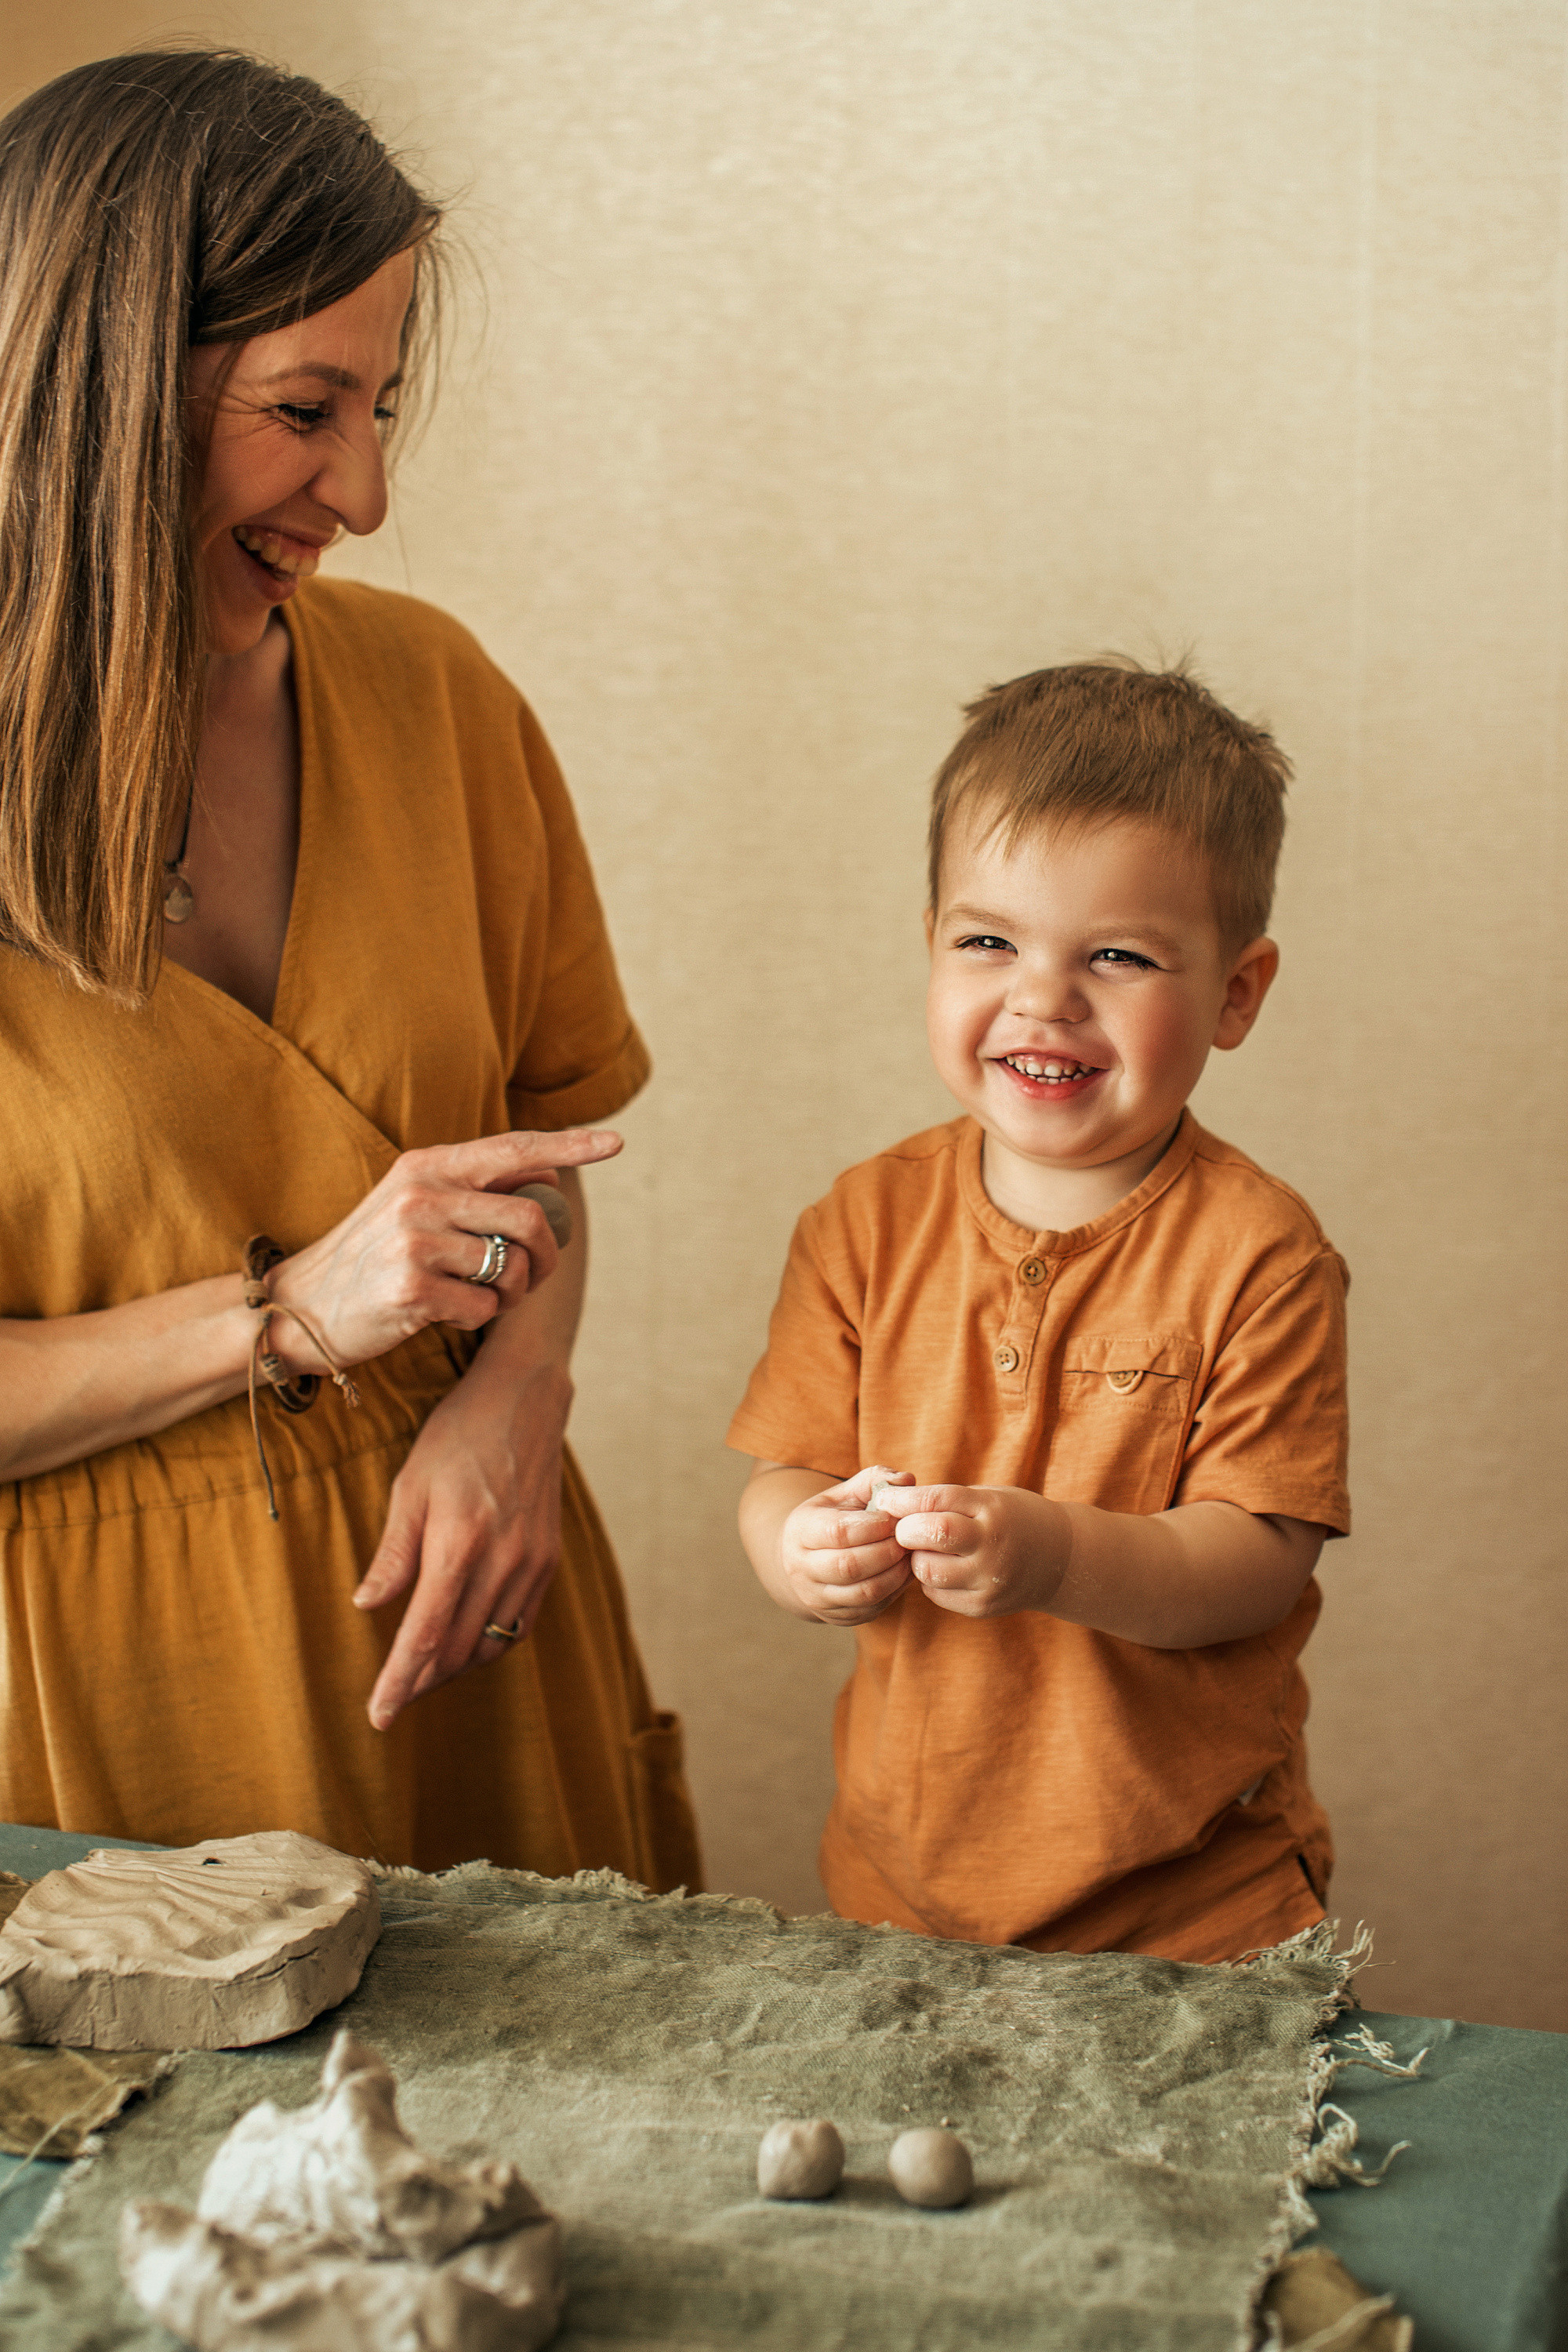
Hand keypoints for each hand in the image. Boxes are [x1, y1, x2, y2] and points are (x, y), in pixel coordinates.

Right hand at [266, 1128, 619, 1372]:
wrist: (300, 1307)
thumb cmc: (372, 1258)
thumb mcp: (413, 1205)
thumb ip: (473, 1189)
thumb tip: (550, 1180)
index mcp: (427, 1166)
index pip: (513, 1149)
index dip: (569, 1146)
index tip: (614, 1143)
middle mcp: (422, 1195)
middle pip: (531, 1217)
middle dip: (547, 1255)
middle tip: (532, 1276)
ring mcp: (415, 1242)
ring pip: (513, 1267)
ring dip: (512, 1293)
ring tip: (482, 1297)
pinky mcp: (412, 1290)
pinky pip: (485, 1308)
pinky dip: (479, 1318)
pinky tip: (447, 1315)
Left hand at [353, 1352, 570, 1729]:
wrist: (525, 1401)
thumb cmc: (457, 1436)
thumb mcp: (410, 1486)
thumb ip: (394, 1552)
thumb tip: (368, 1605)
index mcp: (459, 1543)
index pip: (425, 1634)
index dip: (399, 1681)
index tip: (378, 1716)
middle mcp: (502, 1561)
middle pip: (458, 1649)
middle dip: (422, 1682)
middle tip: (392, 1699)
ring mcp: (531, 1563)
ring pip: (492, 1644)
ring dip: (455, 1667)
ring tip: (424, 1674)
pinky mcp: (548, 1560)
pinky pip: (519, 1623)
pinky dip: (490, 1643)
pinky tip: (467, 1642)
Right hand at [776, 1467, 917, 1624]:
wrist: (805, 1560)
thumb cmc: (833, 1519)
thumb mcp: (844, 1494)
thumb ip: (874, 1481)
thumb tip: (906, 1480)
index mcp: (801, 1531)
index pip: (838, 1532)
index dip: (873, 1526)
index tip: (895, 1518)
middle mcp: (802, 1568)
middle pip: (850, 1566)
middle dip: (888, 1551)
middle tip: (909, 1538)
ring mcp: (819, 1598)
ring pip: (864, 1593)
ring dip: (896, 1573)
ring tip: (910, 1554)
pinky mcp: (839, 1617)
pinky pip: (873, 1608)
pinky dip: (896, 1591)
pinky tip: (904, 1572)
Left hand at [890, 1484, 1071, 1618]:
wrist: (1062, 1559)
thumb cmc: (1014, 1518)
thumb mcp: (989, 1497)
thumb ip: (948, 1501)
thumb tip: (893, 1502)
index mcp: (993, 1510)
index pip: (937, 1501)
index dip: (904, 1499)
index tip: (884, 1497)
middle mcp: (992, 1545)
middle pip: (931, 1534)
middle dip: (906, 1529)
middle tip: (904, 1527)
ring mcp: (989, 1579)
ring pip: (928, 1571)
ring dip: (915, 1558)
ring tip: (925, 1550)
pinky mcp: (984, 1606)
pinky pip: (937, 1594)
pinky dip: (930, 1580)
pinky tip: (943, 1568)